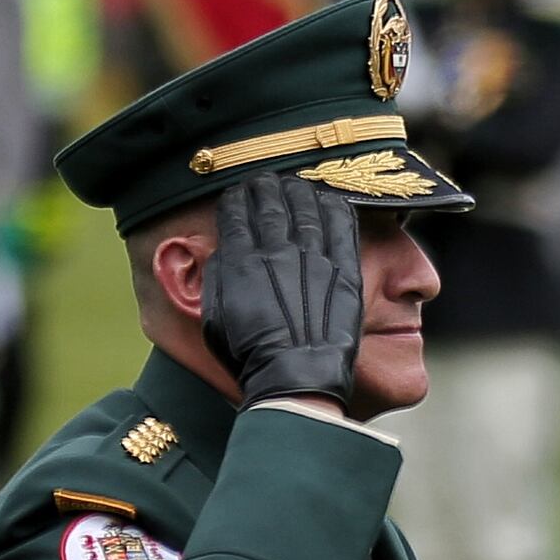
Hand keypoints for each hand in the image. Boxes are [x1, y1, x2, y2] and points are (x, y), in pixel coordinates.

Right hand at [202, 168, 367, 407]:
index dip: (235, 199)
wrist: (295, 380)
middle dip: (264, 187)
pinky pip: (341, 225)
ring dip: (298, 190)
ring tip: (293, 184)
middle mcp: (276, 252)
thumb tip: (223, 248)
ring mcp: (313, 258)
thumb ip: (218, 276)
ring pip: (306, 207)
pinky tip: (329, 198)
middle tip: (263, 180)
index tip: (236, 194)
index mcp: (240, 262)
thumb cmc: (250, 357)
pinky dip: (334, 206)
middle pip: (270, 204)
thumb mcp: (214, 316)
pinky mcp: (344, 270)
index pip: (235, 214)